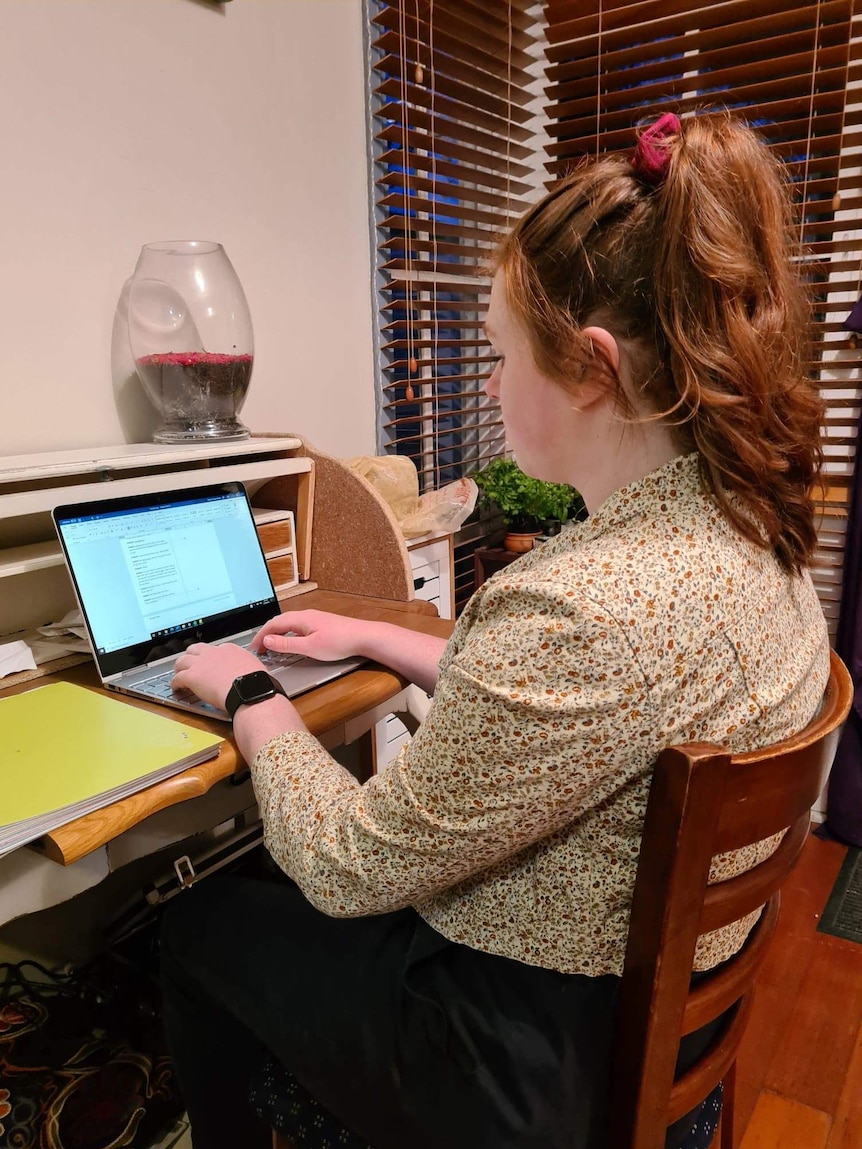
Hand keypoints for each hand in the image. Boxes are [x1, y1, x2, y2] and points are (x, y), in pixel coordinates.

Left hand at [171, 642, 264, 710]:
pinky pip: (177, 678)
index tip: (210, 664)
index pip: (214, 649)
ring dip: (179, 668)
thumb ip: (245, 665)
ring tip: (179, 674)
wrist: (249, 689)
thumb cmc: (255, 681)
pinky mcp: (192, 676)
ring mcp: (201, 663)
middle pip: (194, 650)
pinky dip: (175, 683)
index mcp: (229, 649)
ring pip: (182, 660)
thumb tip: (248, 671)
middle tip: (190, 665)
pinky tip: (176, 688)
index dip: (210, 657)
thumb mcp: (253, 666)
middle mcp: (213, 653)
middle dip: (190, 656)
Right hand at [250, 610, 370, 662]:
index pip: (273, 624)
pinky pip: (297, 626)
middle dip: (266, 634)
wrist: (363, 637)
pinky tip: (290, 641)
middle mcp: (306, 615)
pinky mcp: (320, 623)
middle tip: (258, 648)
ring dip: (277, 633)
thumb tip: (268, 640)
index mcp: (300, 618)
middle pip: (279, 621)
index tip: (253, 648)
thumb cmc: (340, 642)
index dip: (260, 636)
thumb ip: (287, 644)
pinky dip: (287, 633)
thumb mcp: (309, 647)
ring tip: (270, 645)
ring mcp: (314, 618)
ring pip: (288, 623)